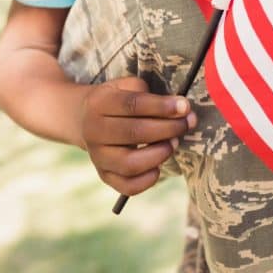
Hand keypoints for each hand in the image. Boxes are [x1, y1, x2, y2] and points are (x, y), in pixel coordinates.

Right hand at [79, 76, 196, 195]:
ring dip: (159, 154)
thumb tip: (182, 109)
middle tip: (187, 123)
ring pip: (129, 164)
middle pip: (133, 133)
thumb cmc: (119, 99)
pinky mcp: (104, 175)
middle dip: (167, 128)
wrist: (86, 118)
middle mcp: (93, 131)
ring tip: (174, 143)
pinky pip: (127, 186)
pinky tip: (159, 166)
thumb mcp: (128, 86)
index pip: (133, 104)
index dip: (162, 106)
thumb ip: (152, 94)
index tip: (185, 106)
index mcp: (99, 102)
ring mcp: (97, 156)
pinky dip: (147, 180)